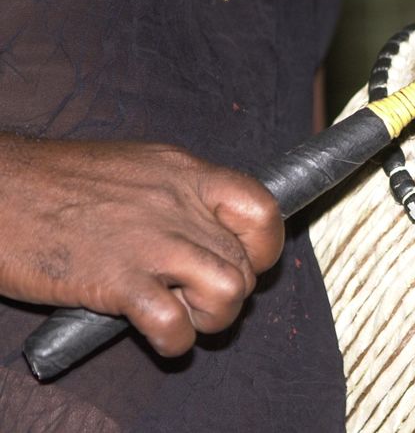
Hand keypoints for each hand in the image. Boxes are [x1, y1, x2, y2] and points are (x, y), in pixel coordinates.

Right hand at [0, 134, 283, 356]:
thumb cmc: (58, 182)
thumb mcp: (138, 168)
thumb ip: (181, 195)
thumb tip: (213, 228)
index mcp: (186, 173)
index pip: (262, 209)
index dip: (263, 246)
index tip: (242, 260)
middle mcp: (177, 204)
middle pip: (246, 263)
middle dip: (231, 293)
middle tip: (195, 296)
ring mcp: (149, 241)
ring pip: (229, 289)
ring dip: (213, 316)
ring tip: (183, 314)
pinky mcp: (115, 278)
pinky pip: (174, 321)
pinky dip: (175, 339)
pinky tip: (157, 333)